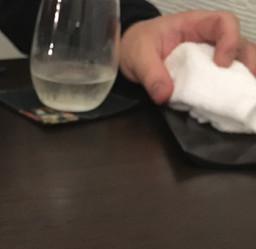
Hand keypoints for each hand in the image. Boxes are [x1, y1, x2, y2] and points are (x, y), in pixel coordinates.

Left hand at [119, 10, 255, 103]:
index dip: (229, 40)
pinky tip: (233, 102)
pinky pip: (222, 80)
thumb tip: (163, 94)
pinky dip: (230, 90)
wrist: (129, 54)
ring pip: (236, 62)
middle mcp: (206, 39)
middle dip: (249, 61)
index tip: (221, 63)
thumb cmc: (137, 45)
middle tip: (250, 83)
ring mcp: (207, 58)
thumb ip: (150, 74)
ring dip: (245, 76)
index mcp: (194, 25)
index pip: (222, 23)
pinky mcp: (203, 76)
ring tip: (249, 94)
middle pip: (238, 43)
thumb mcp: (139, 56)